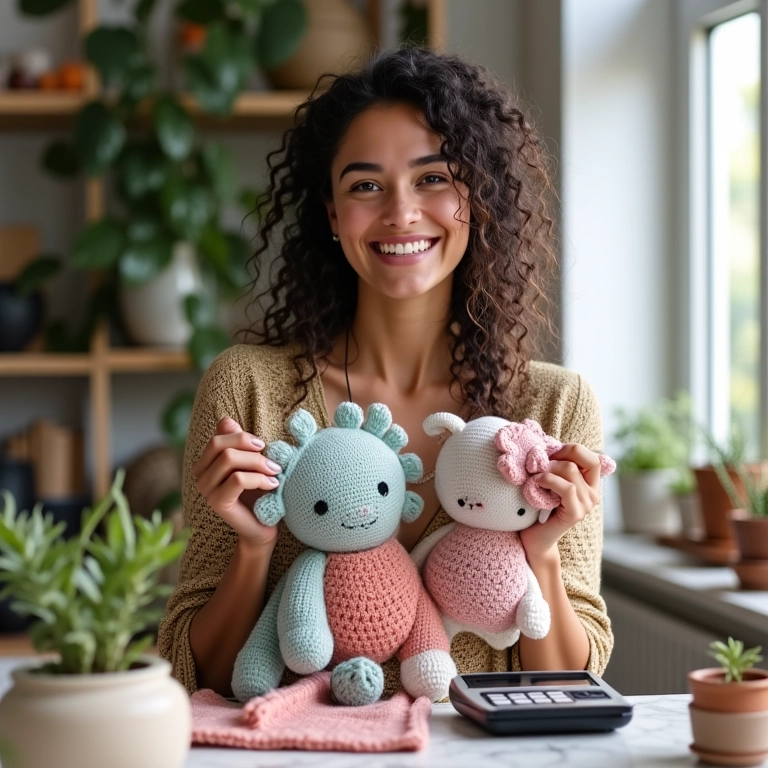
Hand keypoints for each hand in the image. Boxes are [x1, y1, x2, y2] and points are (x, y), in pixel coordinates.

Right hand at [192, 417, 281, 547]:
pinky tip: (273, 485)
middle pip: (220, 445)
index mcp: (205, 464)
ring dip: (258, 463)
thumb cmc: (258, 493)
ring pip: (229, 459)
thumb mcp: (251, 463)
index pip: (218, 437)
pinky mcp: (217, 503)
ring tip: (276, 472)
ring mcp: (205, 490)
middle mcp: (199, 476)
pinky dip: (260, 478)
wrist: (263, 527)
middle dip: (250, 449)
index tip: (263, 446)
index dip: (242, 437)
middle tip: (273, 461)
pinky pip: (238, 479)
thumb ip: (238, 443)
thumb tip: (226, 421)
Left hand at [519, 443, 602, 559]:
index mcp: (591, 484)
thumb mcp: (552, 481)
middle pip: (585, 459)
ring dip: (548, 469)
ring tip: (536, 477)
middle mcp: (594, 494)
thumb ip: (558, 466)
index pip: (592, 457)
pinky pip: (566, 487)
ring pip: (571, 470)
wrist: (534, 538)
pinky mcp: (575, 514)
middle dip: (561, 456)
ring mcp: (587, 505)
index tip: (552, 455)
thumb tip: (549, 444)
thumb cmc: (539, 506)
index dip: (572, 449)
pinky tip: (536, 484)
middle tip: (542, 465)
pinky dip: (548, 480)